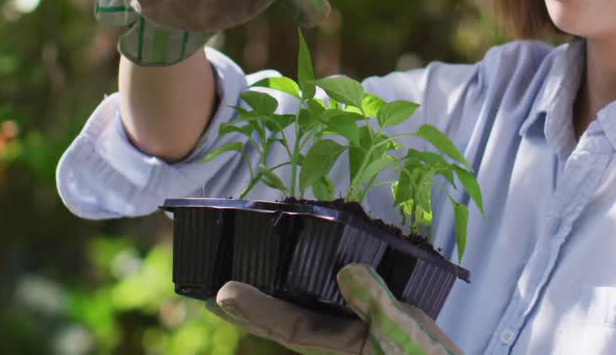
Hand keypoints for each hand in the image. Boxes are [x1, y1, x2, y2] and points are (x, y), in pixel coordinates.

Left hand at [206, 263, 462, 354]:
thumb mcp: (405, 332)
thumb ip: (377, 302)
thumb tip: (347, 271)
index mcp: (341, 344)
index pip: (290, 325)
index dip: (256, 307)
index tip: (223, 292)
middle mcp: (337, 341)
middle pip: (283, 326)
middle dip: (248, 311)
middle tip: (210, 295)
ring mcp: (349, 338)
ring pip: (299, 320)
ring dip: (269, 305)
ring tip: (240, 291)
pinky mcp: (365, 330)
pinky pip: (325, 313)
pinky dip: (305, 297)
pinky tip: (302, 285)